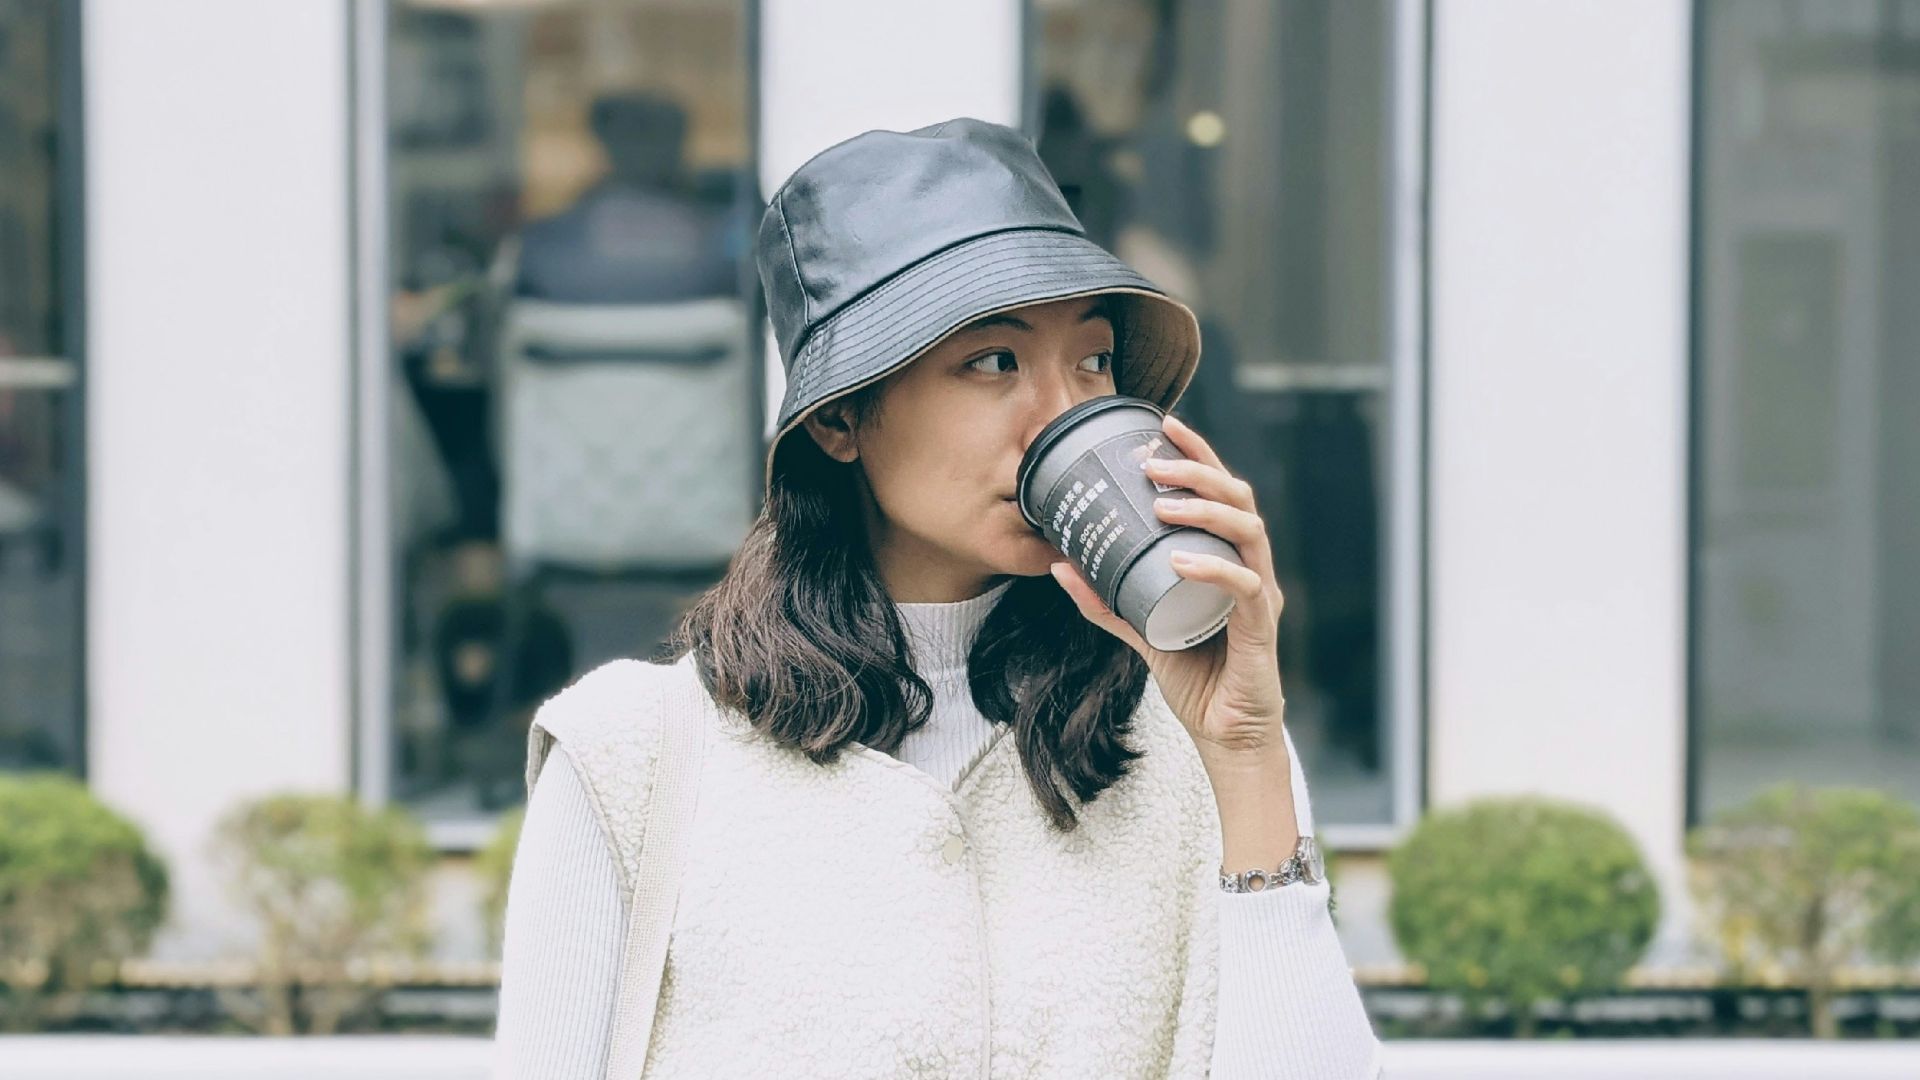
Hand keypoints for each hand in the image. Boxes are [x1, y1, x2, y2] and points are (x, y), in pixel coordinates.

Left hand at [1049, 412, 1287, 760]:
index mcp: (1230, 560)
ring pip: (1249, 532)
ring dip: (1204, 510)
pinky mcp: (1262, 630)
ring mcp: (1261, 597)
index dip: (1197, 455)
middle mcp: (1252, 569)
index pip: (1221, 493)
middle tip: (1152, 462)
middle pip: (1239, 500)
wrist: (1227, 736)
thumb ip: (1107, 601)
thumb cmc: (1197, 678)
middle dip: (1198, 471)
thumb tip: (1060, 566)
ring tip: (1161, 503)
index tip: (1161, 427)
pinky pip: (1246, 589)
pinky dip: (1214, 568)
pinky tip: (1182, 558)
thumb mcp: (1141, 631)